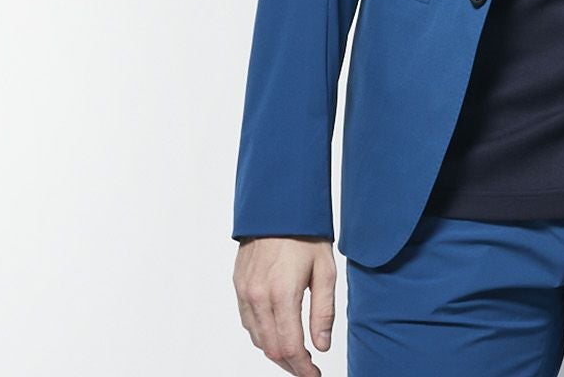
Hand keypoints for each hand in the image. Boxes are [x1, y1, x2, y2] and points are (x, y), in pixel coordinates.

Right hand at [234, 236, 335, 374]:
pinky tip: (277, 331)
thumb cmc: (306, 233)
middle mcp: (258, 297)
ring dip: (276, 351)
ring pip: (257, 338)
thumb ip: (323, 311)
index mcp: (282, 294)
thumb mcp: (325, 270)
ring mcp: (245, 292)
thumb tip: (321, 346)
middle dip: (290, 364)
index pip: (290, 347)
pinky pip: (248, 321)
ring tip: (296, 353)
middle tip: (308, 368)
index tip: (314, 375)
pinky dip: (262, 334)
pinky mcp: (238, 285)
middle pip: (271, 348)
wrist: (278, 205)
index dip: (303, 369)